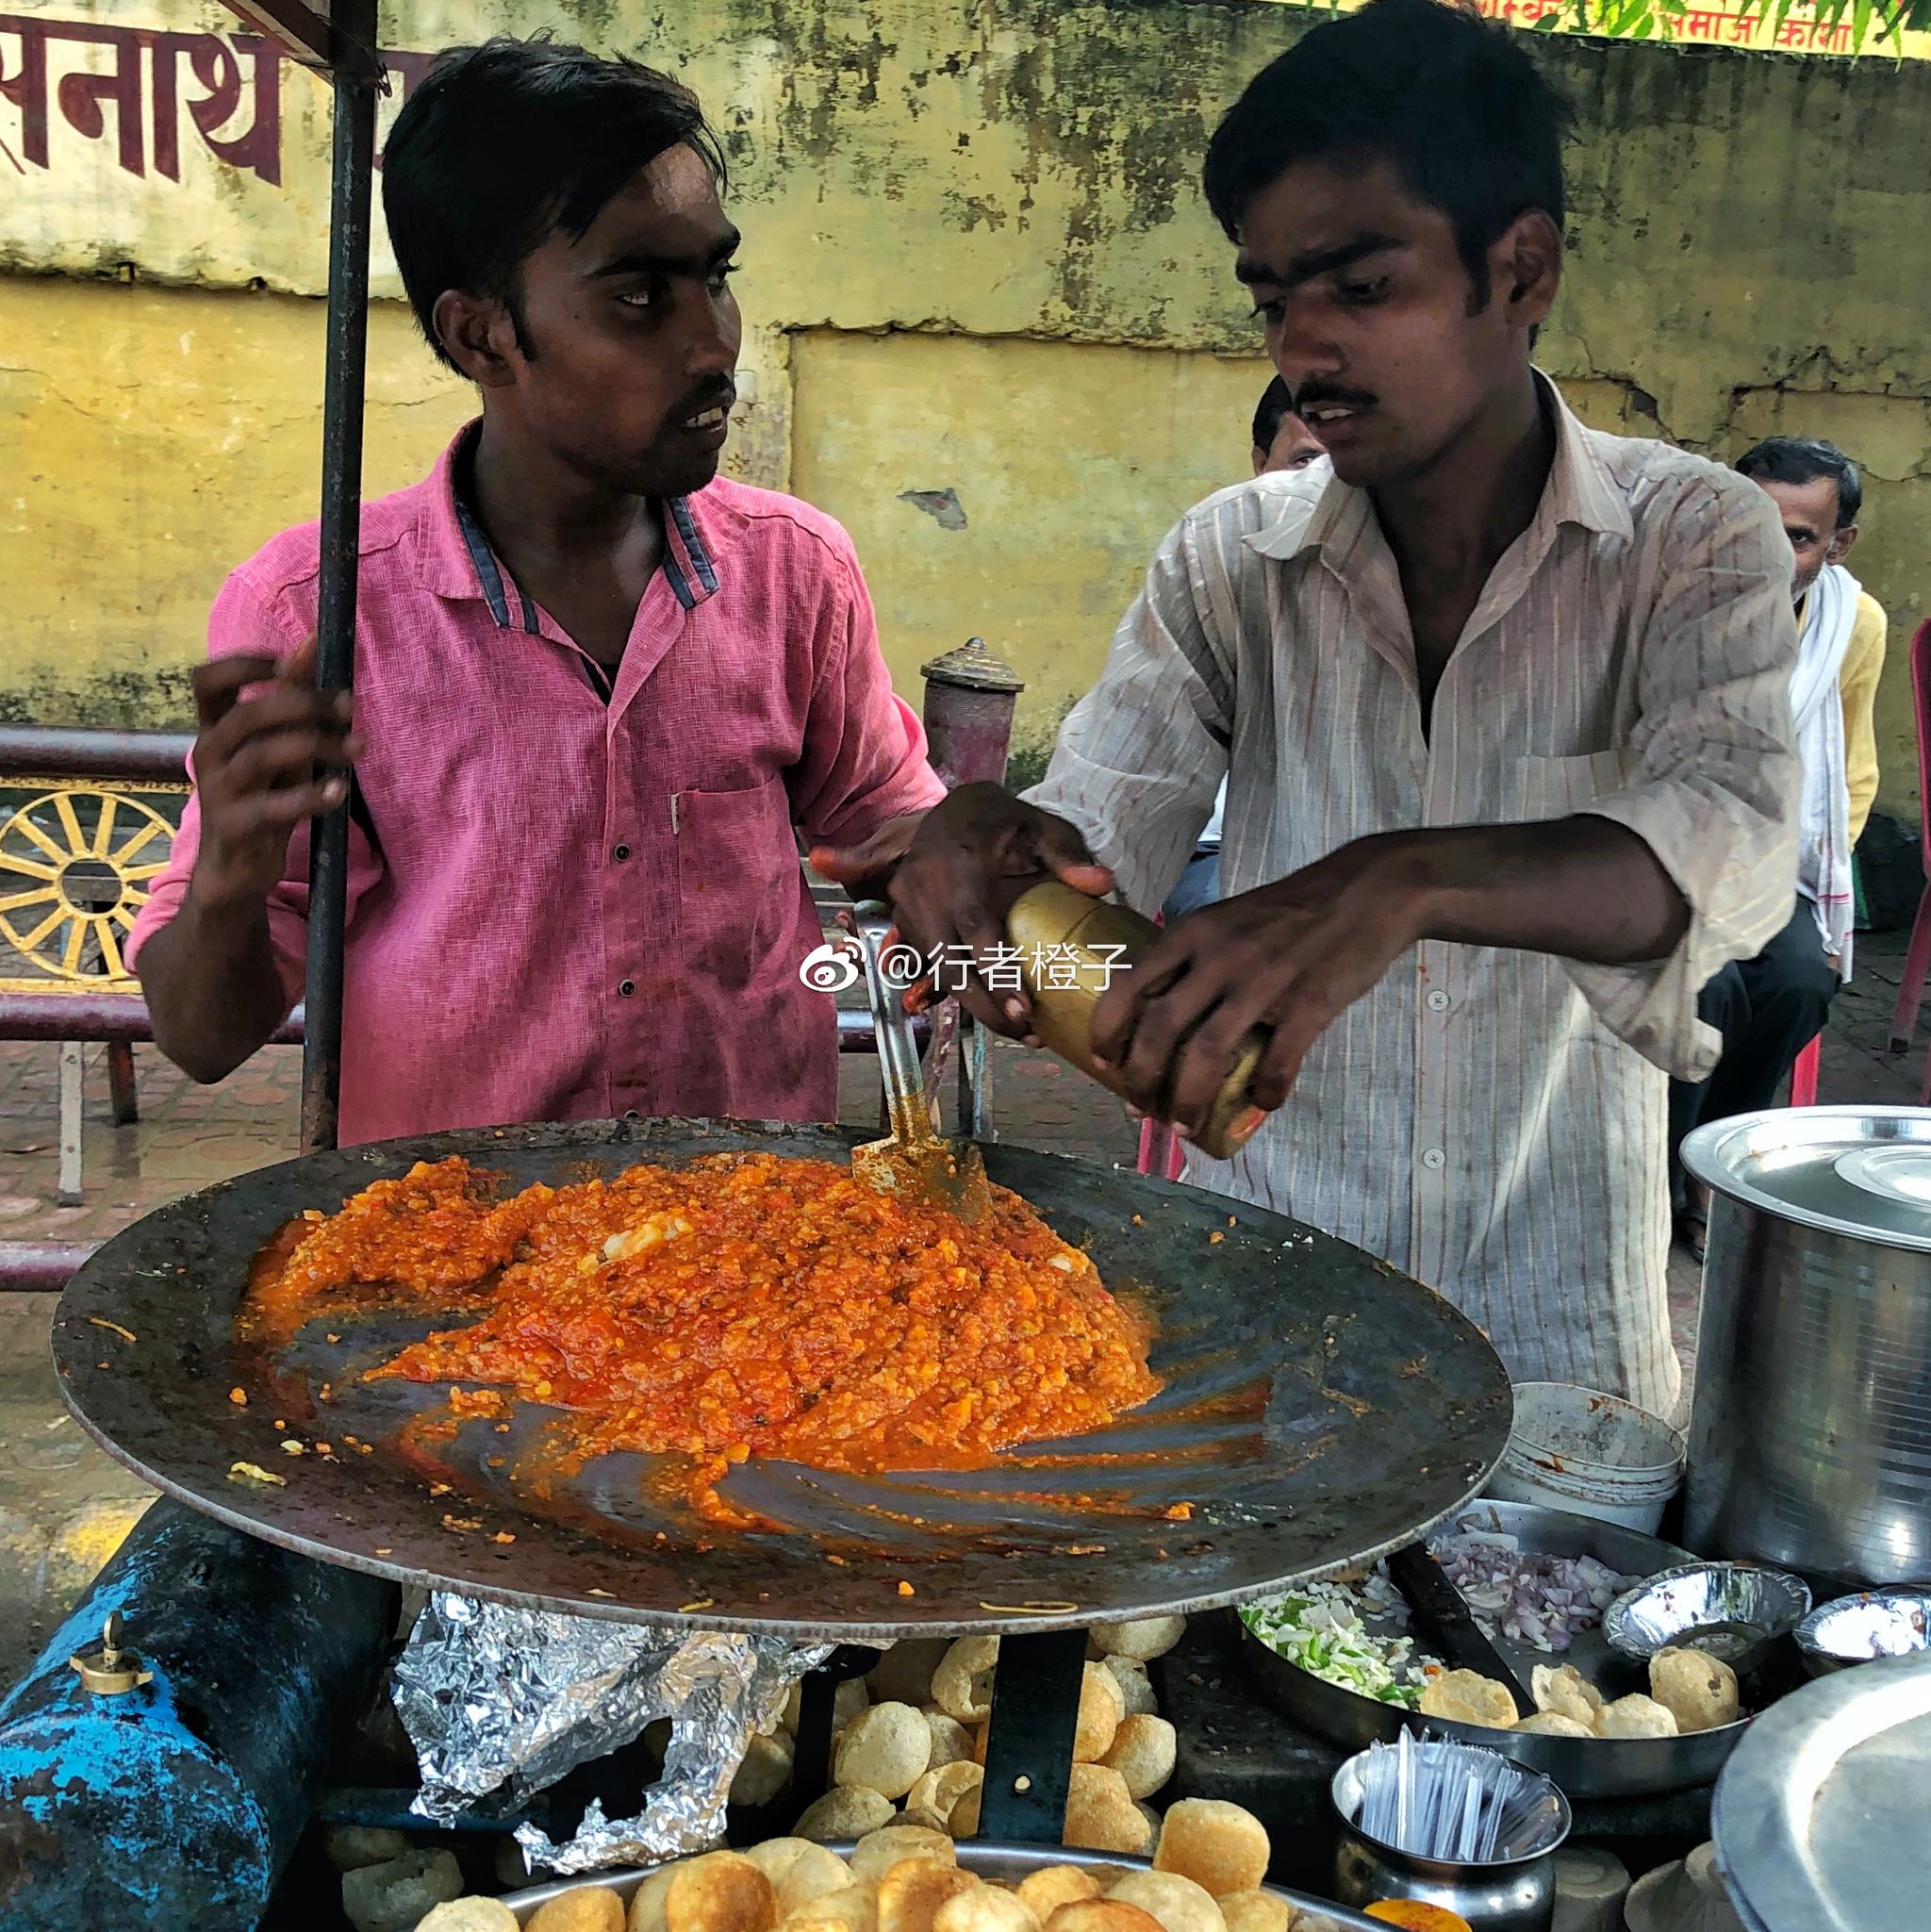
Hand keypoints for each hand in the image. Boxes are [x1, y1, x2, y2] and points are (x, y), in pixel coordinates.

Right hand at [187, 639, 361, 914]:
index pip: (209, 680)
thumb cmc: (261, 796)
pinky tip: (339, 790)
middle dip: (303, 704)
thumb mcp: (276, 745)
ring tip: (357, 747)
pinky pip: (274, 807)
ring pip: (262, 756)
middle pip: (248, 715)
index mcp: (215, 728)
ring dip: (317, 745)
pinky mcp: (236, 827)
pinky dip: (311, 795)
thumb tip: (313, 643)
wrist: (236, 868)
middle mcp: (209, 754)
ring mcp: (219, 791)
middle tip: (348, 707)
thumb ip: (291, 699)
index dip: (247, 664)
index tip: (294, 661)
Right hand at [815, 782, 1113, 1035]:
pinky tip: (991, 1008)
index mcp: (959, 866)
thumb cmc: (1001, 820)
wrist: (951, 809)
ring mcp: (908, 907)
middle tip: (1027, 1033)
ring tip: (1019, 1030)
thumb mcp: (1038, 825)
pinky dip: (957, 990)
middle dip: (985, 1006)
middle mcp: (924, 890)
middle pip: (950, 964)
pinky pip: (928, 964)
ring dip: (973, 1005)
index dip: (996, 972)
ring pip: (937, 971)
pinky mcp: (904, 920)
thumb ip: (1067, 854)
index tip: (1024, 1009)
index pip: (975, 928)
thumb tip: (1102, 885)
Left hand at [1091, 834, 1433, 1136]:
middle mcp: (1220, 956)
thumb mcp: (1228, 917)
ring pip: (1208, 1054)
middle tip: (1140, 1109)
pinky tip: (1263, 1104)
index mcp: (1194, 933)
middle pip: (1161, 1030)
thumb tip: (1159, 1011)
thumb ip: (1194, 956)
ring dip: (1188, 1100)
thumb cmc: (1291, 911)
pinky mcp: (1309, 1003)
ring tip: (1184, 1126)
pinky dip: (1265, 1094)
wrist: (1367, 892)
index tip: (1104, 1062)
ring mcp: (1265, 981)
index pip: (1130, 985)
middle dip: (1141, 1079)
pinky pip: (1278, 1063)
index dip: (1107, 1031)